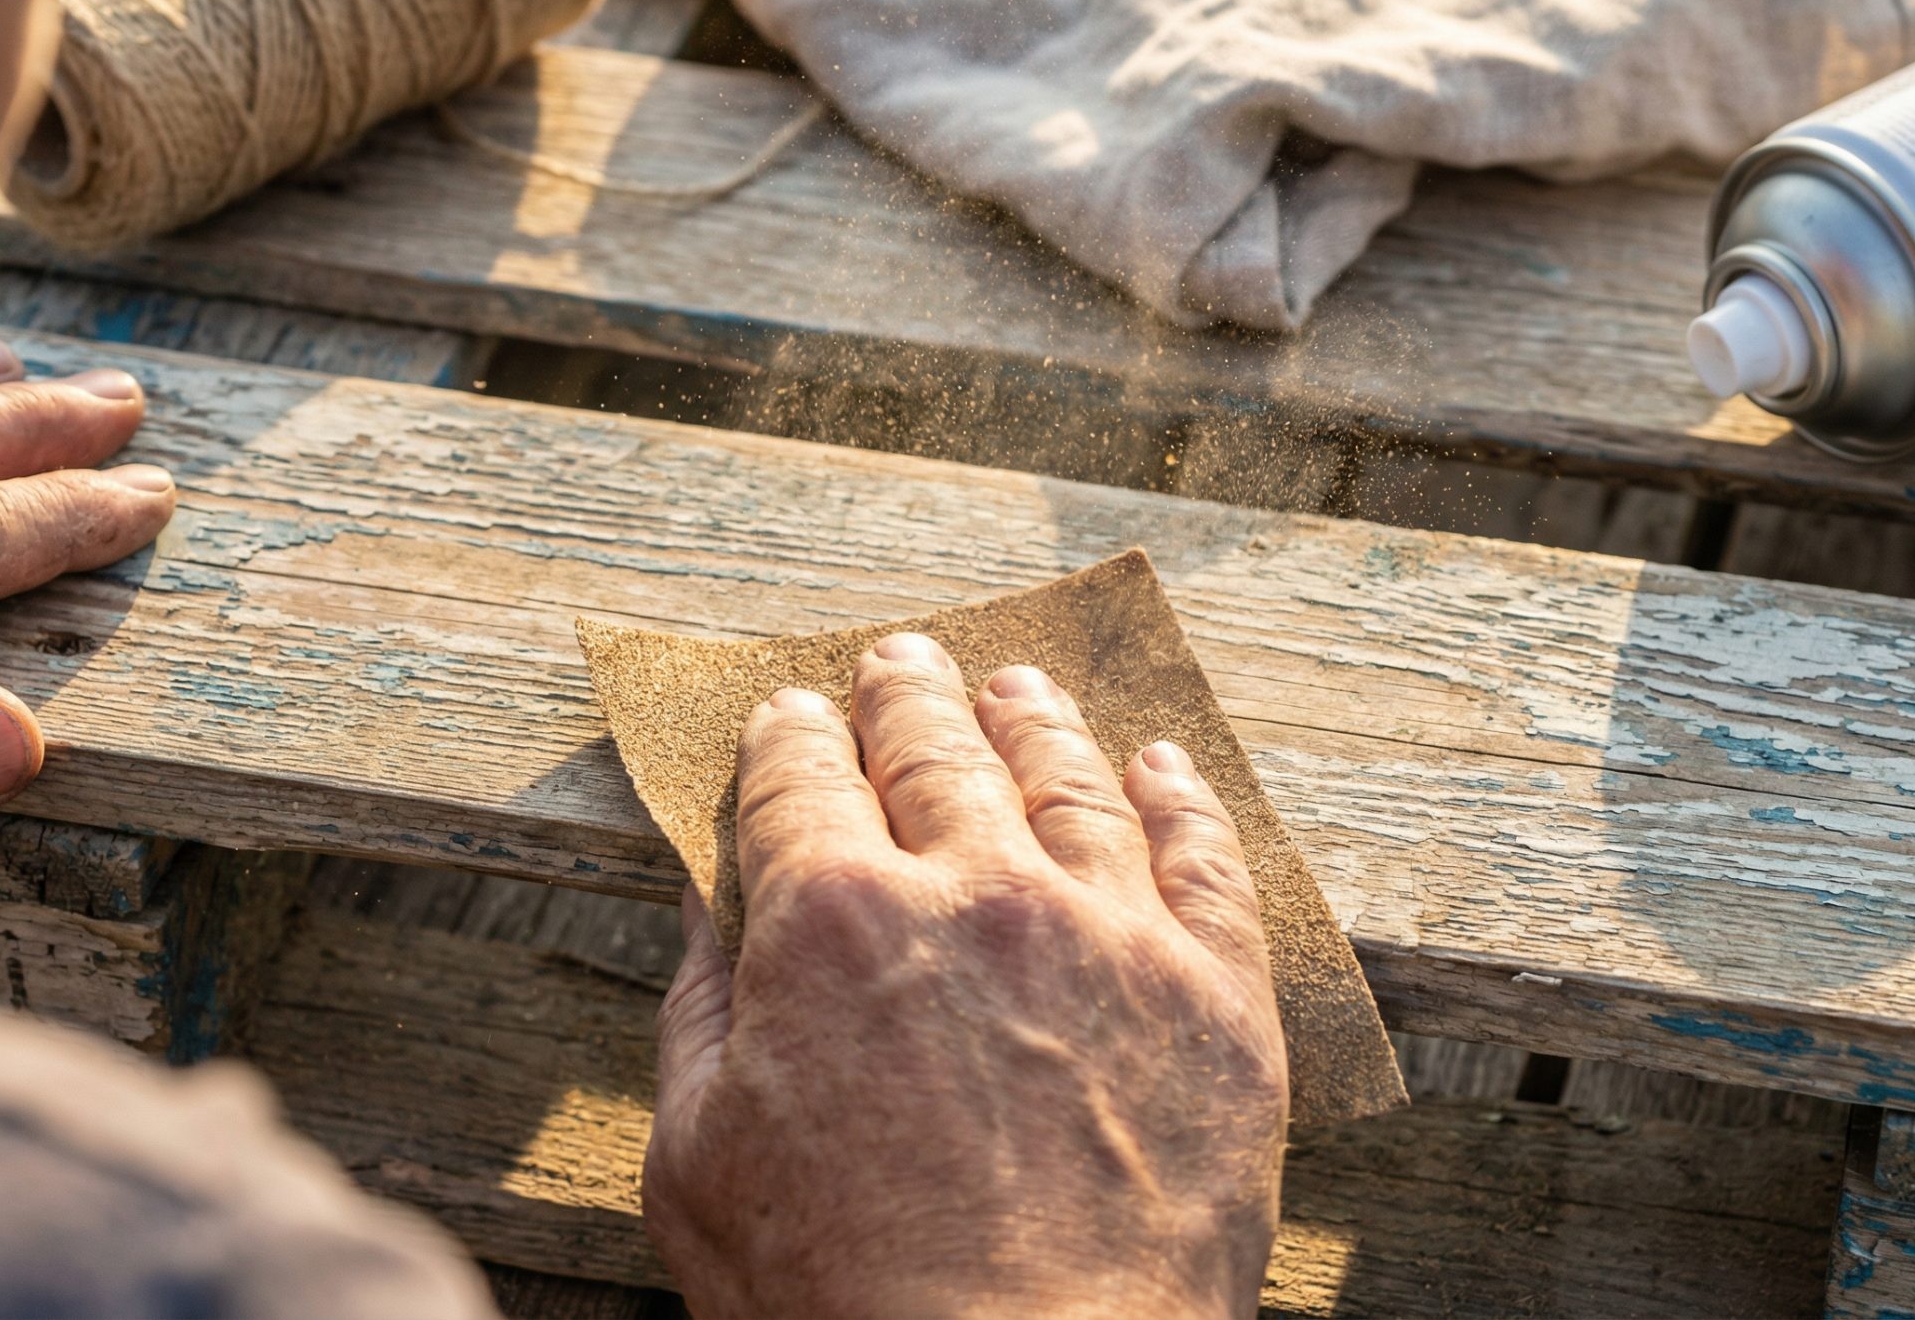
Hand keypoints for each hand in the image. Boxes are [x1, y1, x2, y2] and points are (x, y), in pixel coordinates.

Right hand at [644, 633, 1286, 1318]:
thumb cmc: (834, 1297)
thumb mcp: (697, 1155)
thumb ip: (703, 1006)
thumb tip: (710, 894)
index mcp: (829, 921)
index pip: (800, 780)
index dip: (789, 736)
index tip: (791, 713)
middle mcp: (973, 894)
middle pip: (935, 752)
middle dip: (907, 695)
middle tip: (901, 658)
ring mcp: (1108, 938)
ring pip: (1070, 782)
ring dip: (1034, 719)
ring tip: (1019, 685)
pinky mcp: (1217, 1001)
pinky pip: (1205, 863)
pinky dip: (1179, 799)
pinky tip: (1160, 765)